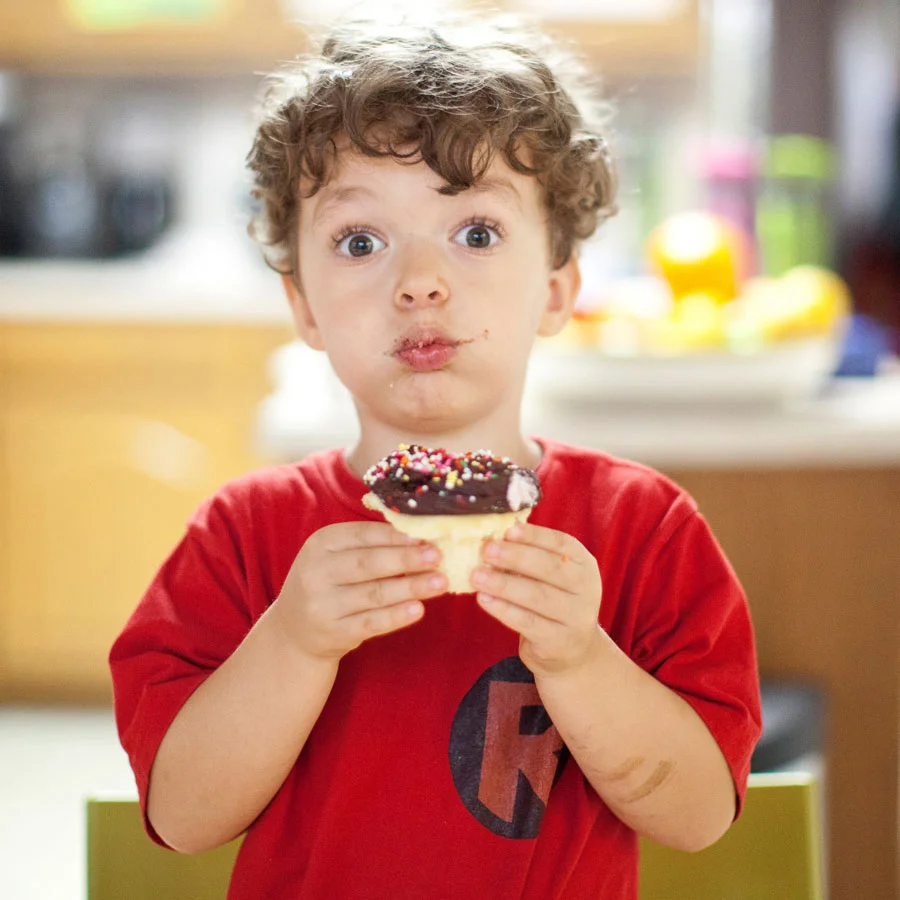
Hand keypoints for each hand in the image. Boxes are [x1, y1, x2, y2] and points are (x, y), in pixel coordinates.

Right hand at [271, 522, 445, 660]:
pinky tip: (419, 609)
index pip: (363, 535)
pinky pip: (371, 622)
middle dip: (407, 559)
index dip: (396, 536)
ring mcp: (322, 604)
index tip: (426, 537)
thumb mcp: (336, 557)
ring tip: (440, 582)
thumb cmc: (328, 584)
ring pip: (374, 593)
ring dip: (411, 587)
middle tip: (438, 556)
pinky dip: (396, 616)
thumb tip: (419, 537)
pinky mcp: (333, 632)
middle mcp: (317, 571)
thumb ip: (370, 545)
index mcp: (321, 543)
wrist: (293, 631)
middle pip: (369, 563)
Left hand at [471, 523, 601, 677]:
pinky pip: (527, 622)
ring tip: (477, 576)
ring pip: (537, 596)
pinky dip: (503, 609)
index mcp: (584, 565)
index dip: (534, 535)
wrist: (573, 651)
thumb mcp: (552, 577)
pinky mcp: (557, 641)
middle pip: (550, 568)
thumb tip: (496, 538)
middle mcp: (586, 590)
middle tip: (487, 550)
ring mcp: (575, 617)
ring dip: (504, 584)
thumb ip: (531, 557)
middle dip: (516, 557)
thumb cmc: (554, 603)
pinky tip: (484, 599)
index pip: (561, 544)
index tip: (508, 530)